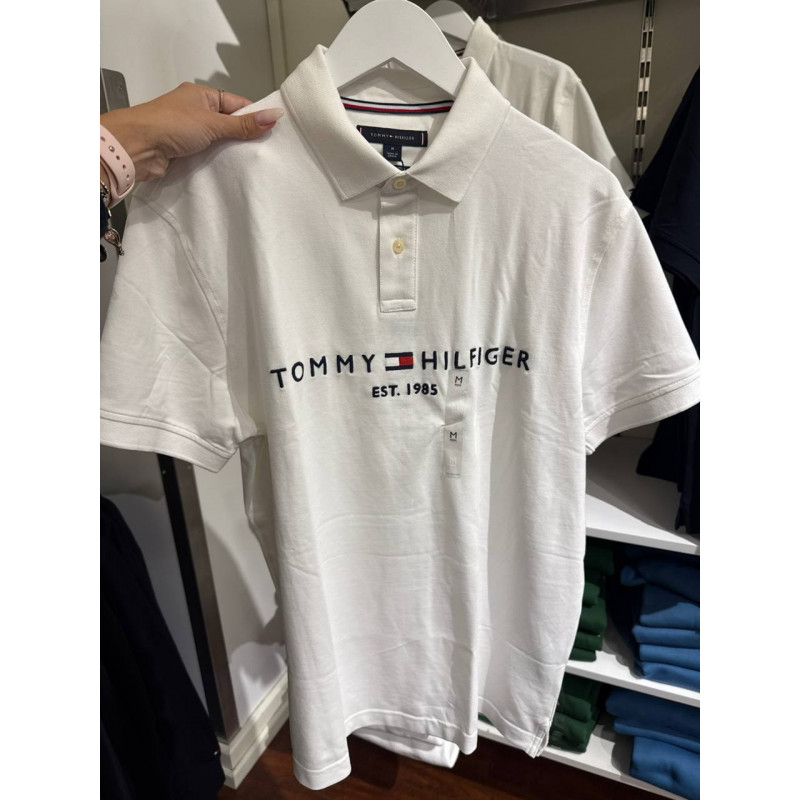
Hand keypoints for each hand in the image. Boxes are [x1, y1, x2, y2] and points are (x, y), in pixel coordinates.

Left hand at [100, 82, 283, 182]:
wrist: (137, 147)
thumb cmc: (171, 124)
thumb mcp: (213, 123)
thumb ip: (244, 125)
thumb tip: (275, 116)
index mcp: (202, 95)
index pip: (236, 104)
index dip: (254, 116)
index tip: (273, 130)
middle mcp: (195, 111)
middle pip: (228, 124)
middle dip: (244, 137)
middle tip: (266, 151)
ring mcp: (188, 132)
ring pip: (218, 141)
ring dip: (230, 151)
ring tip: (253, 163)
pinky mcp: (184, 152)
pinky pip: (208, 155)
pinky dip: (218, 162)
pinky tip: (232, 170)